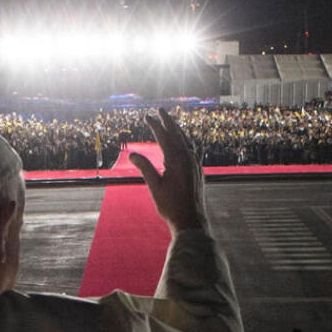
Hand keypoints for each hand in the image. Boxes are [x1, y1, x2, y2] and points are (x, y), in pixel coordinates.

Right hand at [128, 108, 206, 233]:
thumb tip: (132, 155)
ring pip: (187, 141)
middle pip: (177, 134)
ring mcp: (195, 164)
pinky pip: (193, 150)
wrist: (191, 221)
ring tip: (171, 123)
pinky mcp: (199, 171)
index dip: (155, 125)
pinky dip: (187, 142)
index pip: (164, 136)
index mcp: (176, 159)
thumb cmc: (171, 206)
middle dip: (168, 121)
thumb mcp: (154, 186)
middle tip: (160, 110)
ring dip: (178, 130)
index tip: (147, 116)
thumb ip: (145, 168)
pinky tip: (186, 143)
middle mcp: (188, 158)